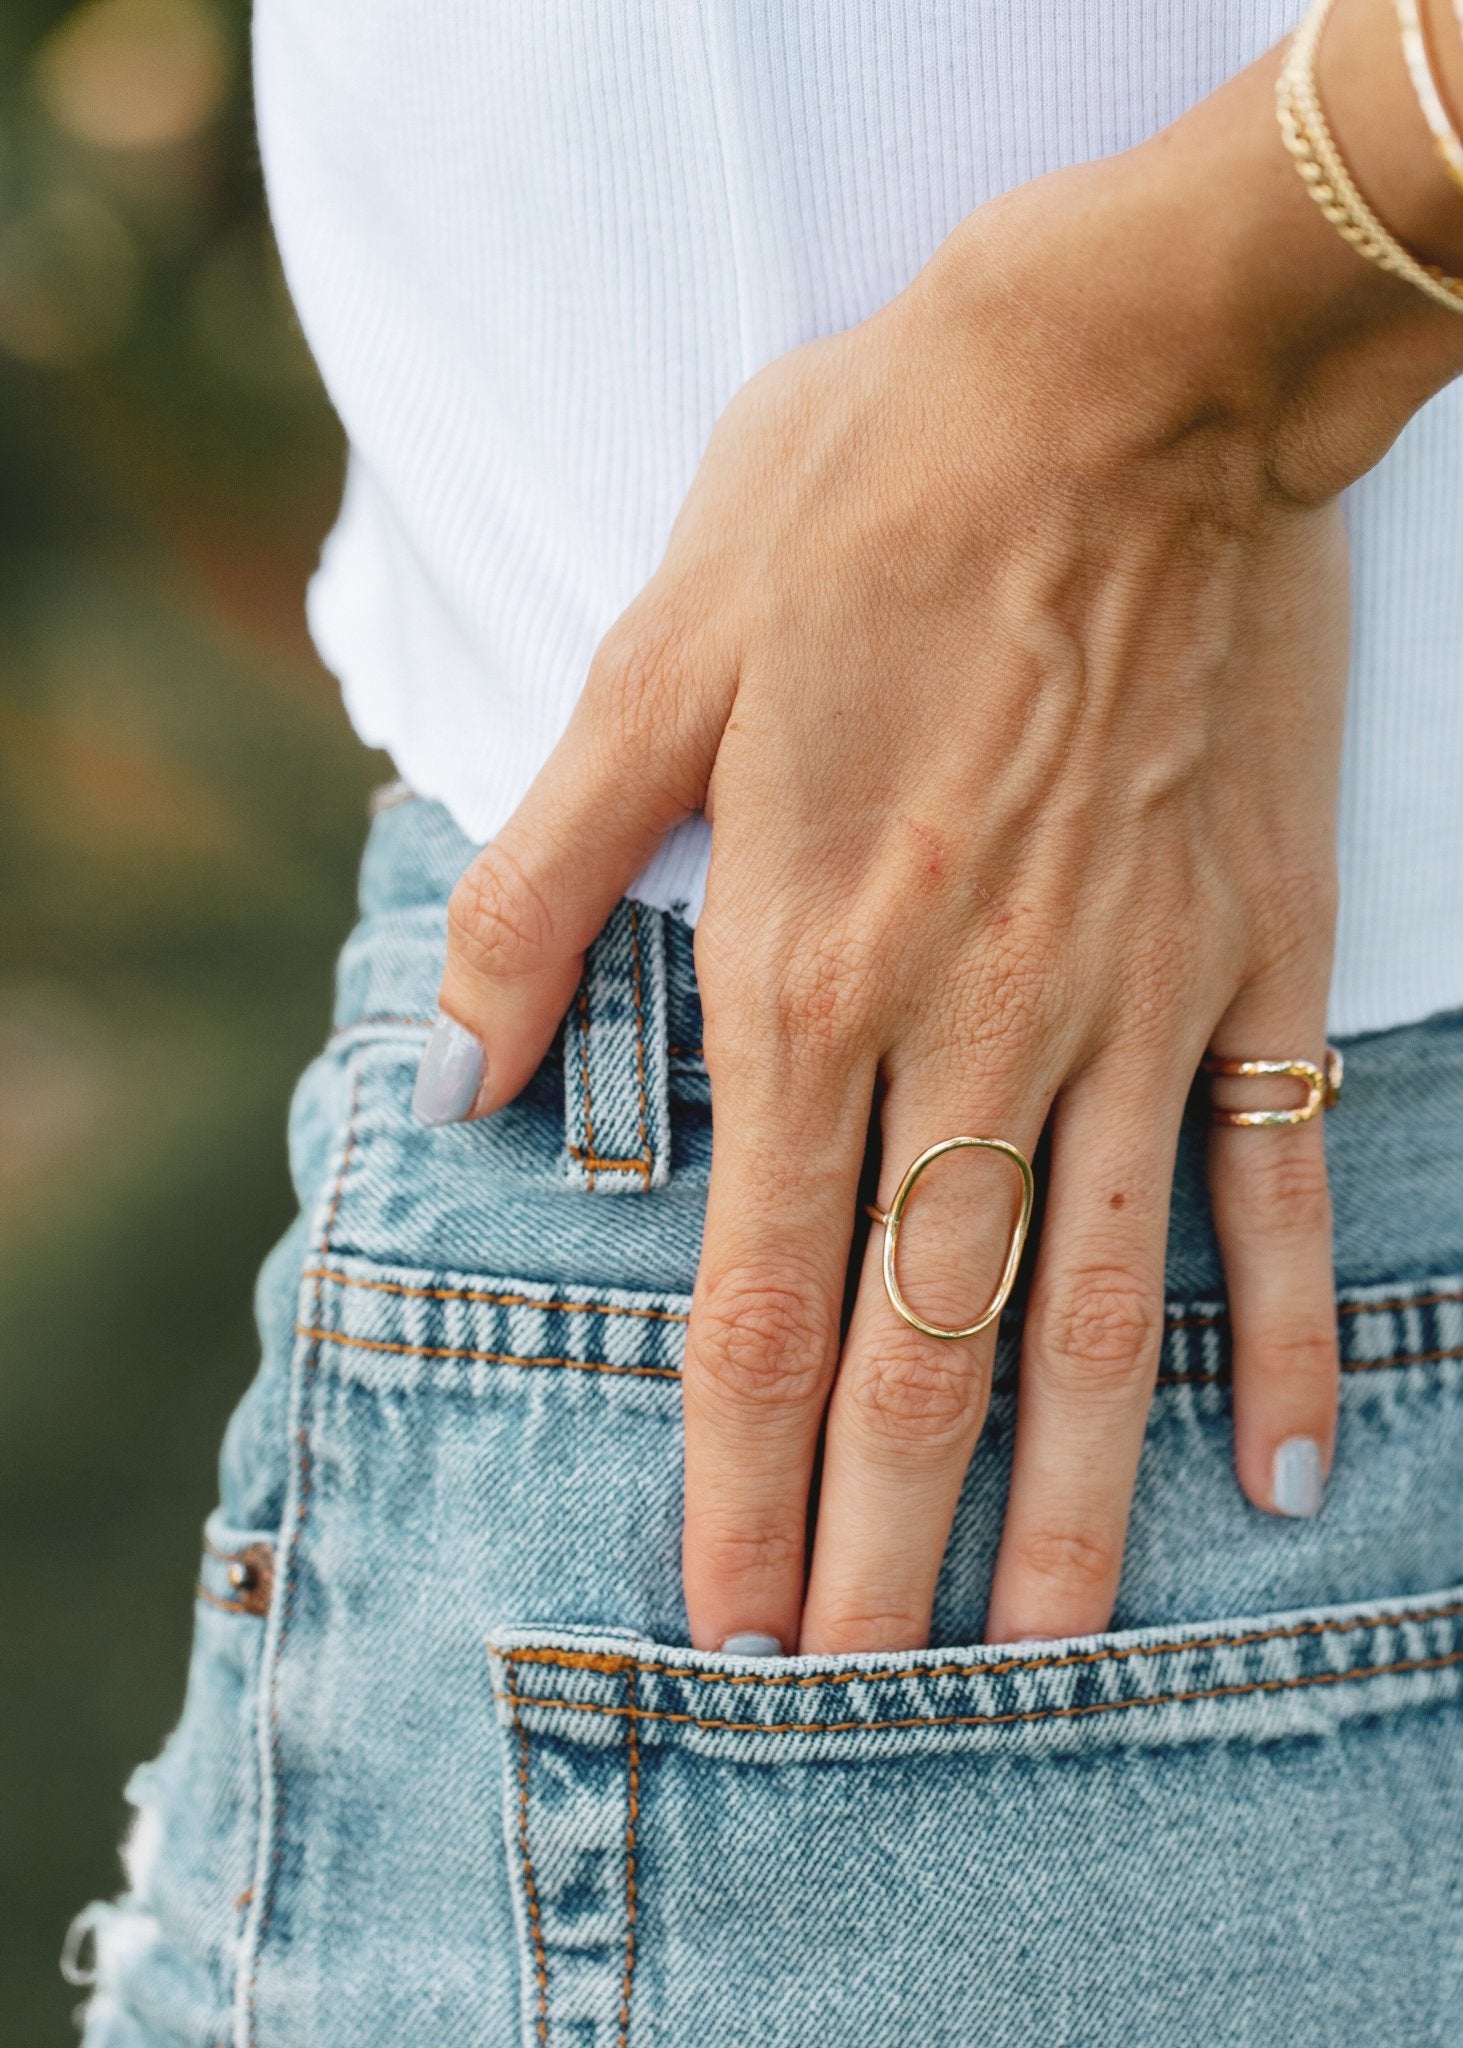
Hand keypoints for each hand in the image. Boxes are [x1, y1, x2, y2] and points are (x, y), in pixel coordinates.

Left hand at [423, 40, 1462, 1652]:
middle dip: (882, 1537)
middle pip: (922, 1341)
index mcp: (805, 967)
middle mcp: (970, 1028)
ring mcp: (1131, 1007)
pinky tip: (1277, 1471)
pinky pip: (1271, 1184)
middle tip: (862, 1695)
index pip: (764, 1289)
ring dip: (1060, 1498)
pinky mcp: (1253, 960)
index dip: (742, 1471)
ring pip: (1090, 1306)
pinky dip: (1273, 1333)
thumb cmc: (864, 505)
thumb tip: (449, 1076)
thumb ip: (537, 889)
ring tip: (1037, 1652)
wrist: (1113, 380)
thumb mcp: (647, 666)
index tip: (733, 1613)